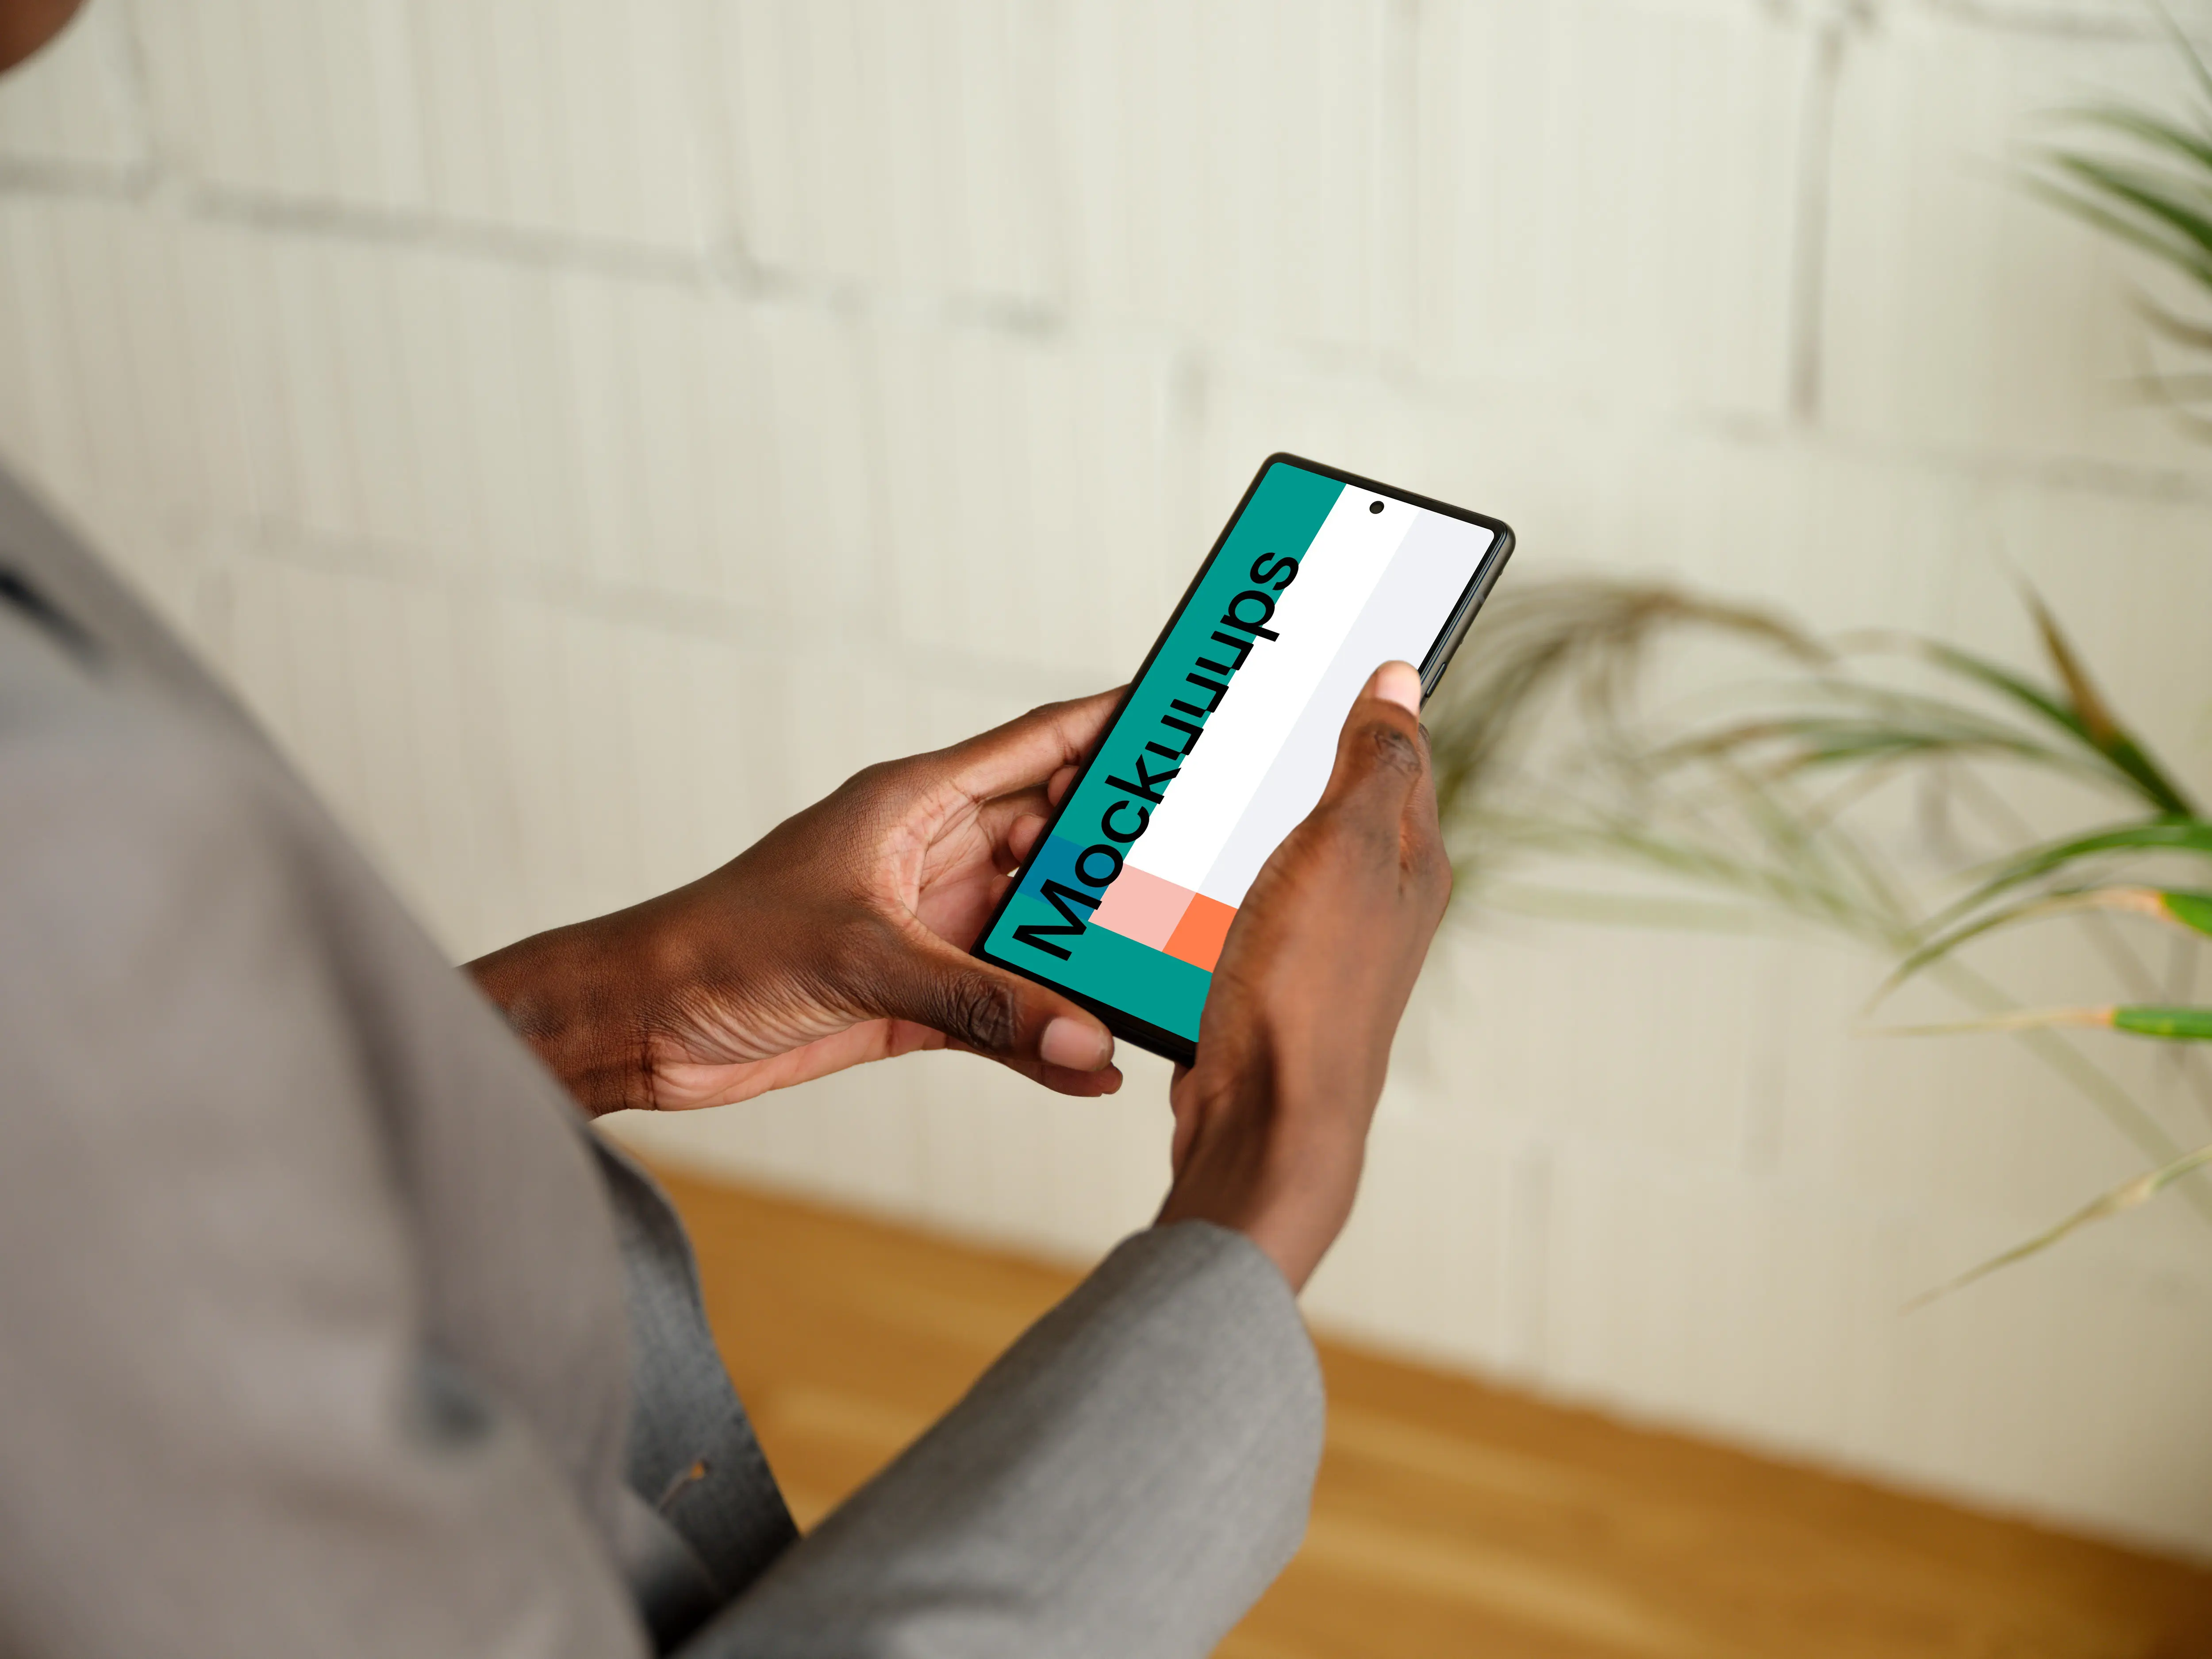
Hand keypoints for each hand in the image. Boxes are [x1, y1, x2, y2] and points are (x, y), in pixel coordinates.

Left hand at [468, 691, 1126, 1114]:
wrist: (645, 1022)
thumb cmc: (723, 948)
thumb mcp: (862, 960)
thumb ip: (981, 1002)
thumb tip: (1085, 1039)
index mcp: (913, 805)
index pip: (1036, 747)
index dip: (1109, 727)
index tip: (1183, 716)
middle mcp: (930, 859)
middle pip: (1052, 843)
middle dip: (1122, 851)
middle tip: (1206, 862)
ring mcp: (927, 930)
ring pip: (1034, 933)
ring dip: (1087, 957)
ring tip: (1165, 971)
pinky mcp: (915, 998)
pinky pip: (1001, 1015)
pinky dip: (1044, 1041)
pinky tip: (1093, 1067)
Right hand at [1155, 662, 1450, 1289]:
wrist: (1264, 1122)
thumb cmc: (1308, 992)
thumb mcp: (1347, 848)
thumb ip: (1374, 762)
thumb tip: (1400, 678)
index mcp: (1409, 852)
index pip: (1393, 739)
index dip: (1352, 683)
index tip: (1306, 637)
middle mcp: (1374, 894)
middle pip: (1320, 788)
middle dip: (1271, 746)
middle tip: (1217, 706)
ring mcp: (1318, 937)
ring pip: (1267, 842)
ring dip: (1223, 814)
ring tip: (1175, 783)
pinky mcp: (1265, 974)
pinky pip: (1229, 898)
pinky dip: (1197, 874)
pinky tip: (1163, 867)